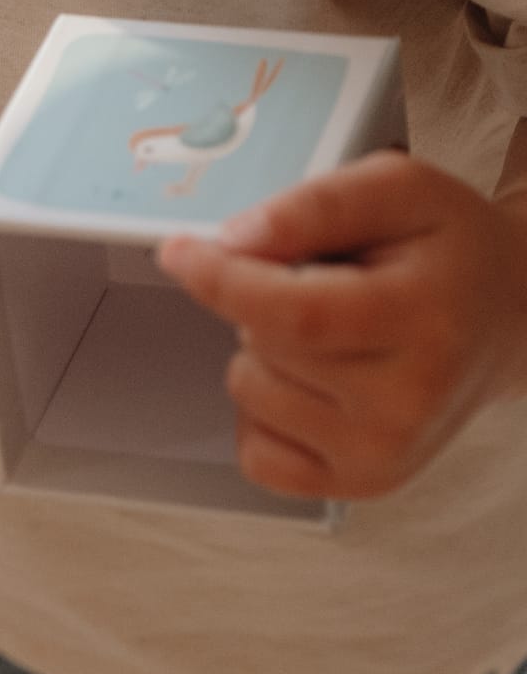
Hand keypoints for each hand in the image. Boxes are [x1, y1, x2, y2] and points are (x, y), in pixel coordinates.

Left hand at [156, 152, 526, 499]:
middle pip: (262, 346)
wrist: (506, 316)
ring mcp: (384, 453)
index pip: (293, 313)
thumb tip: (232, 241)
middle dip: (259, 302)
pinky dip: (263, 411)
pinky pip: (254, 452)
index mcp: (423, 319)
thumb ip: (313, 206)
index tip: (179, 252)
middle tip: (322, 286)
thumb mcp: (395, 189)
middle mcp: (408, 401)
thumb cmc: (446, 252)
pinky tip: (313, 382)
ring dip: (262, 353)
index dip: (221, 280)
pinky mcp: (360, 484)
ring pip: (247, 392)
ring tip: (328, 334)